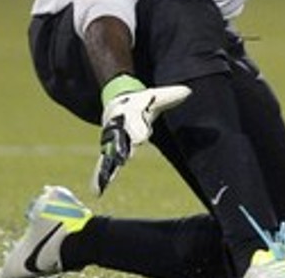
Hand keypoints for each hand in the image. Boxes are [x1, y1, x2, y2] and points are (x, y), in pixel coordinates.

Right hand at [92, 81, 190, 195]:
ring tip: (103, 183)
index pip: (135, 122)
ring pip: (109, 155)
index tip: (142, 138)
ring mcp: (112, 141)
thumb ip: (170, 96)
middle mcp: (119, 128)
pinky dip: (99, 177)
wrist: (118, 103)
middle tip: (126, 159)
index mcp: (130, 113)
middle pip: (121, 139)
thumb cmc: (141, 102)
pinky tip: (96, 192)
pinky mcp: (108, 151)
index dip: (139, 128)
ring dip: (107, 168)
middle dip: (123, 148)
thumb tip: (188, 92)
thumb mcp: (155, 97)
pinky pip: (103, 165)